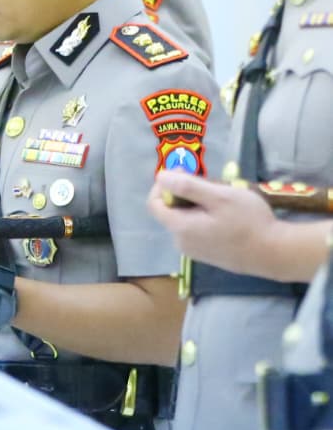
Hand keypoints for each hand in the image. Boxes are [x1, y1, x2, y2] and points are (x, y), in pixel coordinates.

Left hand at [147, 171, 282, 275]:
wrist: (274, 254)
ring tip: (225, 200)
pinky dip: (206, 218)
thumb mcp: (219, 196)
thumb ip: (187, 186)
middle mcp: (182, 242)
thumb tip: (161, 176)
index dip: (164, 185)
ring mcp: (195, 251)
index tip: (184, 173)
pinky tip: (228, 216)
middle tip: (213, 185)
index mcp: (180, 228)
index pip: (154, 203)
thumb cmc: (248, 222)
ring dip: (199, 204)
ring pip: (186, 219)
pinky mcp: (208, 255)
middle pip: (172, 210)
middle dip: (187, 193)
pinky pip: (197, 230)